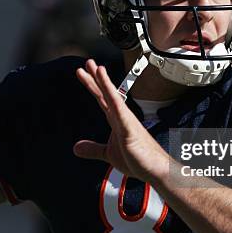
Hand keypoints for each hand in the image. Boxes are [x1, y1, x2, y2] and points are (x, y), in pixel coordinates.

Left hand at [73, 59, 169, 181]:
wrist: (155, 170)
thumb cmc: (138, 160)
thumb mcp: (109, 154)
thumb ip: (93, 149)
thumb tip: (76, 147)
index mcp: (116, 121)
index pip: (102, 99)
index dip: (93, 85)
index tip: (83, 72)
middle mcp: (121, 117)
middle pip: (106, 93)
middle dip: (96, 78)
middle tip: (87, 62)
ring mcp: (126, 121)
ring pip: (113, 97)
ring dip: (104, 82)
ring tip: (96, 68)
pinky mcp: (130, 129)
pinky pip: (119, 110)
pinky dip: (113, 97)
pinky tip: (107, 89)